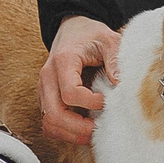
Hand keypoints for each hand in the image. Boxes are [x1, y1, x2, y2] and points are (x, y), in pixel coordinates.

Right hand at [39, 16, 120, 145]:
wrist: (72, 29)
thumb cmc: (90, 34)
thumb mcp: (108, 39)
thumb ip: (115, 59)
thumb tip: (119, 83)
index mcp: (63, 61)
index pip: (70, 93)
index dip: (91, 103)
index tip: (106, 101)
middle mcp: (48, 77)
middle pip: (54, 114)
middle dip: (78, 128)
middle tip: (98, 130)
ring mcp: (44, 89)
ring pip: (48, 123)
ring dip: (69, 134)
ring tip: (91, 133)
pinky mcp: (46, 98)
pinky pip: (48, 123)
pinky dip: (63, 132)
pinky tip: (81, 130)